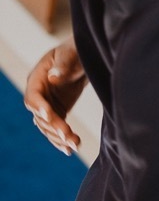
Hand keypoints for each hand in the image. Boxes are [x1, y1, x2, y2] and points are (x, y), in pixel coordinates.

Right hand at [24, 37, 87, 155]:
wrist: (84, 57)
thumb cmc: (76, 51)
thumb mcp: (70, 55)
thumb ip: (63, 66)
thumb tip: (53, 77)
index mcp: (37, 78)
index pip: (33, 97)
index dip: (39, 108)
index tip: (49, 115)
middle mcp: (38, 94)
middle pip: (41, 116)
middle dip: (54, 127)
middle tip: (69, 136)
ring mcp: (46, 105)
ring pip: (48, 127)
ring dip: (60, 138)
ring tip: (75, 145)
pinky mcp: (56, 112)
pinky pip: (56, 129)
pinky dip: (62, 140)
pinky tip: (70, 149)